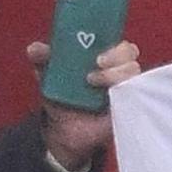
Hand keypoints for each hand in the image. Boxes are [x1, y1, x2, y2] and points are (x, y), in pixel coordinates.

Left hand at [28, 38, 139, 170]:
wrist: (64, 132)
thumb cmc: (61, 98)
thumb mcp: (48, 76)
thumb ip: (41, 59)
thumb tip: (35, 49)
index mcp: (102, 56)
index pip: (117, 41)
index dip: (112, 39)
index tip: (99, 45)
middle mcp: (117, 70)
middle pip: (130, 53)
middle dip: (116, 54)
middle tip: (97, 61)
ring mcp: (123, 88)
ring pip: (133, 70)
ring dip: (113, 73)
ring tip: (92, 80)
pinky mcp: (127, 106)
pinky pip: (136, 95)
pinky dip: (125, 92)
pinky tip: (109, 96)